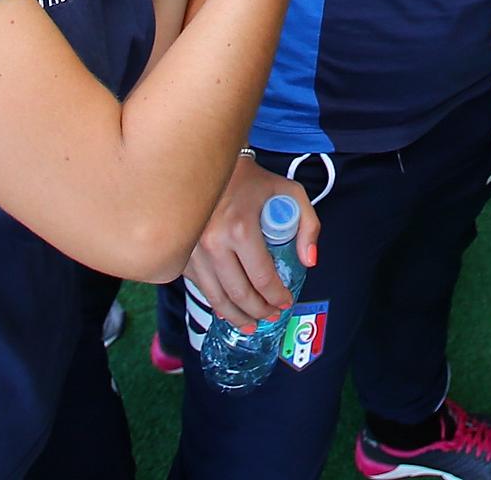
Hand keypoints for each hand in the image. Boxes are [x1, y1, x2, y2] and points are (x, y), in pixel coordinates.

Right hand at [188, 155, 319, 332]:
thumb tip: (309, 262)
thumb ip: (308, 225)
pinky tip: (228, 310)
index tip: (286, 302)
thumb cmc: (253, 180)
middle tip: (272, 316)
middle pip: (239, 294)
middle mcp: (212, 243)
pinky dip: (216, 303)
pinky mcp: (182, 253)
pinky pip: (200, 287)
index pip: (262, 278)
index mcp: (240, 228)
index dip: (277, 296)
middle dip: (260, 312)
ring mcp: (193, 250)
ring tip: (252, 324)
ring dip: (237, 317)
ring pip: (217, 297)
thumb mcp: (290, 192)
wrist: (210, 166)